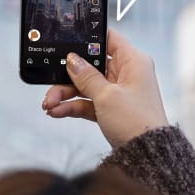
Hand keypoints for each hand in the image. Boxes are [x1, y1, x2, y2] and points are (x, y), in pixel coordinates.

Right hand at [40, 29, 167, 147]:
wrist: (145, 155)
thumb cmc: (136, 121)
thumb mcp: (107, 95)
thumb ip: (86, 76)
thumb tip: (73, 60)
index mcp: (133, 61)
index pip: (109, 39)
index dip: (88, 39)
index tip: (68, 44)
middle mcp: (127, 74)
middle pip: (91, 65)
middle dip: (68, 76)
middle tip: (50, 83)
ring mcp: (118, 92)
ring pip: (86, 86)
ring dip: (66, 94)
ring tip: (49, 104)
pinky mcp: (111, 109)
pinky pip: (88, 102)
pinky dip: (73, 106)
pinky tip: (57, 111)